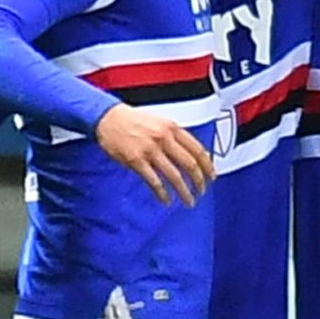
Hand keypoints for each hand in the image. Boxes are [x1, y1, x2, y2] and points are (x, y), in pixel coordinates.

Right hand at [95, 104, 213, 205]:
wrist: (108, 117)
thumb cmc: (133, 120)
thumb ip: (175, 136)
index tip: (211, 176)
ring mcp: (150, 150)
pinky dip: (162, 193)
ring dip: (184, 191)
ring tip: (189, 201)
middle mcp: (163, 138)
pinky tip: (166, 200)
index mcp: (172, 128)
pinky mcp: (136, 160)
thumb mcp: (160, 121)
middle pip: (189, 164)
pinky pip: (154, 181)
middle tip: (202, 191)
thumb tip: (191, 154)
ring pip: (174, 175)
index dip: (208, 165)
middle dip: (199, 181)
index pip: (198, 149)